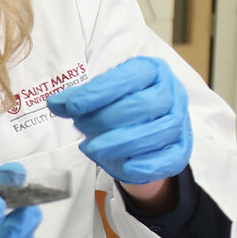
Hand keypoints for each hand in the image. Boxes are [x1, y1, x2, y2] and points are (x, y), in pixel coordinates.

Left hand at [46, 56, 190, 185]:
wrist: (140, 132)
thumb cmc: (117, 107)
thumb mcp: (96, 97)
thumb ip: (76, 99)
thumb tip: (55, 103)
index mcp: (150, 71)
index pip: (130, 76)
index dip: (99, 92)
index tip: (73, 106)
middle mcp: (171, 93)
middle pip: (145, 105)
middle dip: (107, 119)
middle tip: (80, 128)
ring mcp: (179, 122)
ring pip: (158, 131)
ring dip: (120, 143)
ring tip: (91, 148)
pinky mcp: (181, 149)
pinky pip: (171, 159)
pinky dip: (147, 164)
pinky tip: (124, 167)